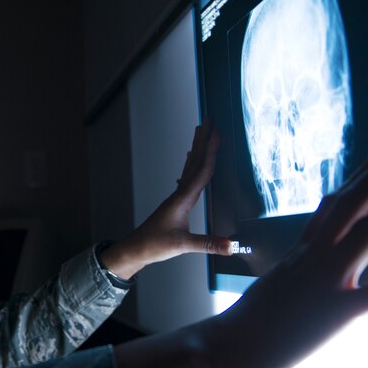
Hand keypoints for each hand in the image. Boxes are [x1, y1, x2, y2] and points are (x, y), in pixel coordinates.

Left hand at [101, 123, 231, 279]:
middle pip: (195, 161)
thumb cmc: (154, 244)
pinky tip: (191, 157)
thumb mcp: (183, 245)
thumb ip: (209, 244)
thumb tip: (231, 245)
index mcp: (183, 199)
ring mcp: (177, 197)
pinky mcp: (176, 202)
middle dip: (204, 139)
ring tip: (201, 129)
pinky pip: (187, 176)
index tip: (217, 133)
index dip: (211, 151)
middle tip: (210, 119)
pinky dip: (192, 163)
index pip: (201, 171)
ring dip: (198, 147)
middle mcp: (179, 193)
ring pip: (190, 166)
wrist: (136, 248)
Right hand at [206, 142, 367, 367]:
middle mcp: (315, 257)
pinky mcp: (340, 310)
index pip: (333, 207)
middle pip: (352, 204)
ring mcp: (328, 280)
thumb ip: (289, 278)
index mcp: (299, 254)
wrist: (229, 347)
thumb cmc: (242, 328)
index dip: (357, 180)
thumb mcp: (269, 291)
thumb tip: (297, 278)